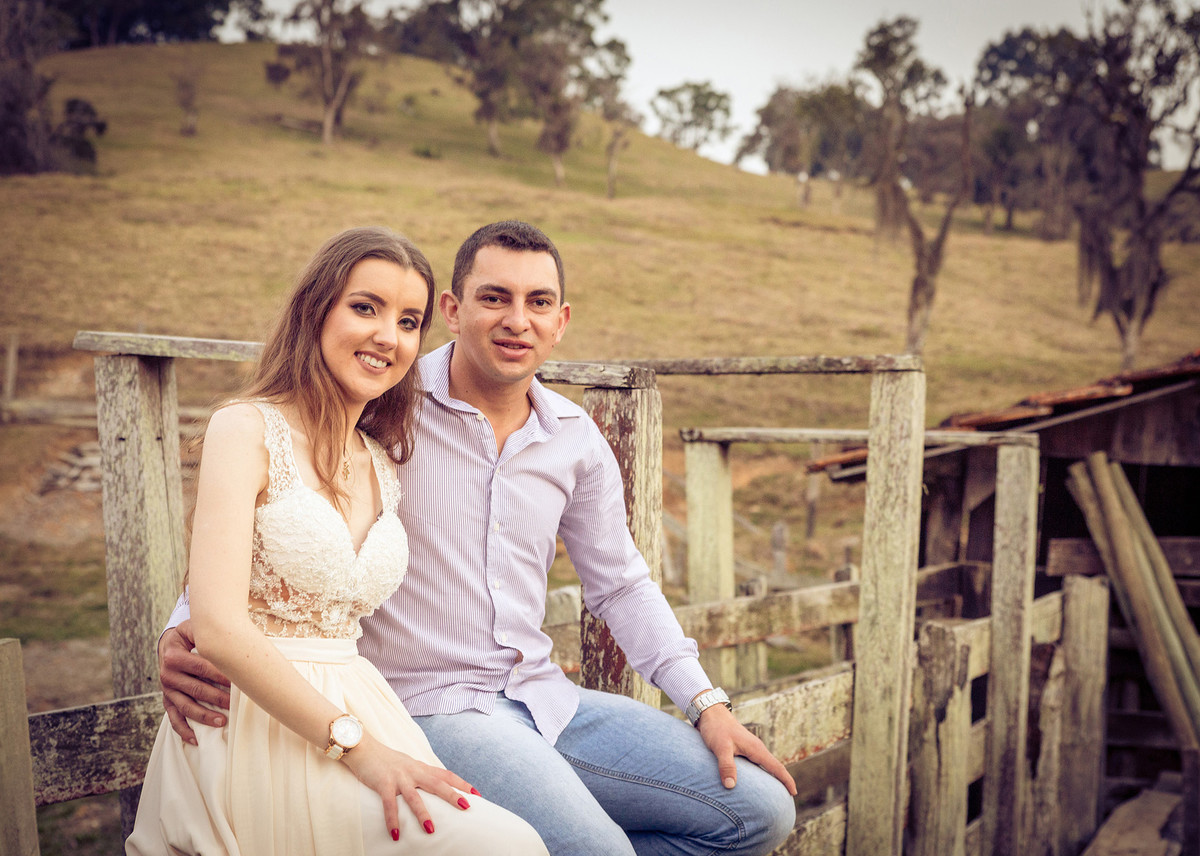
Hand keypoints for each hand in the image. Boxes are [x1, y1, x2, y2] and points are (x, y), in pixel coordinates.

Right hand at [158, 619, 231, 743]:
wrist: (169, 645)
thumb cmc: (187, 636)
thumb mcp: (192, 628)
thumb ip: (206, 632)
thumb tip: (230, 637)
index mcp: (174, 656)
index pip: (202, 667)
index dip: (220, 675)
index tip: (239, 681)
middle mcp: (167, 675)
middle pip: (196, 689)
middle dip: (217, 698)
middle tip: (235, 704)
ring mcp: (167, 690)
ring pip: (186, 707)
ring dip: (204, 716)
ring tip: (222, 722)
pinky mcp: (168, 701)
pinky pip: (174, 718)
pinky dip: (184, 731)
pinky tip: (196, 740)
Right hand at [342, 733, 477, 838]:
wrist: (363, 747)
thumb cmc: (385, 760)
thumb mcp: (407, 766)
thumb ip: (420, 775)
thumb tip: (433, 787)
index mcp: (420, 767)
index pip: (446, 774)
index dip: (461, 784)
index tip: (477, 794)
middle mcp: (413, 771)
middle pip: (437, 783)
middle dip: (452, 795)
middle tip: (467, 806)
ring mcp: (399, 777)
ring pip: (415, 797)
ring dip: (423, 814)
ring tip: (431, 830)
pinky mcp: (383, 783)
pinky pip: (389, 804)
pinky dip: (392, 820)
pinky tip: (396, 834)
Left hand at [697, 703, 796, 794]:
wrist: (710, 713)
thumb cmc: (716, 729)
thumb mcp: (720, 747)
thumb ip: (726, 765)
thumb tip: (731, 786)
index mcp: (756, 749)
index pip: (776, 767)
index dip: (786, 780)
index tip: (794, 793)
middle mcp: (756, 749)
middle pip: (774, 768)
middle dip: (781, 782)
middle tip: (786, 800)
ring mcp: (750, 748)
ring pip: (764, 766)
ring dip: (771, 778)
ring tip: (773, 795)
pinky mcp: (742, 749)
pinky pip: (755, 764)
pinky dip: (759, 774)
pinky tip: (754, 782)